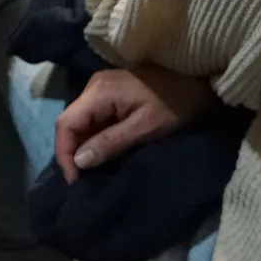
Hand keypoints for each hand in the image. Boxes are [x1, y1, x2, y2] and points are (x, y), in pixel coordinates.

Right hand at [53, 64, 215, 182]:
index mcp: (99, 92)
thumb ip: (109, 143)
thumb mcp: (144, 127)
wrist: (197, 80)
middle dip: (72, 153)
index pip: (65, 124)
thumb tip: (78, 163)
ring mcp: (100, 88)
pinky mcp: (109, 94)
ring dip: (83, 147)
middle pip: (69, 123)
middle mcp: (93, 86)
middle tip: (83, 180)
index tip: (75, 180)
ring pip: (79, 122)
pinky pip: (92, 118)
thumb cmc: (174, 104)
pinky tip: (102, 153)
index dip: (64, 154)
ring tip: (91, 171)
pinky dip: (93, 138)